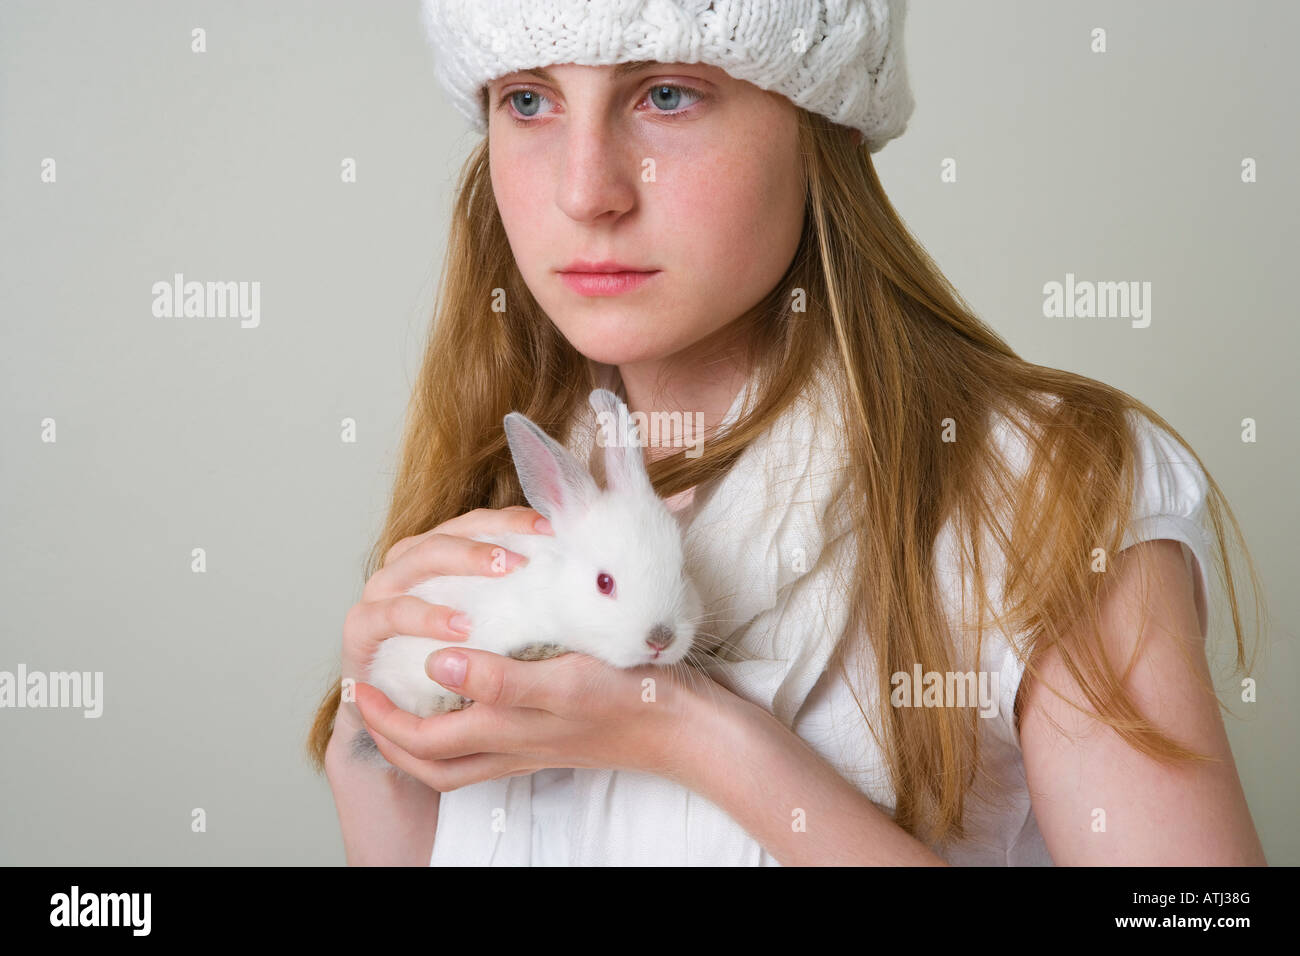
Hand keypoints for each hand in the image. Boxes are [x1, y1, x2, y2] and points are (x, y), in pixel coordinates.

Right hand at [335, 505, 552, 736]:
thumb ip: (518, 594)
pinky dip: (426, 617)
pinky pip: (391, 615)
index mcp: (436, 553)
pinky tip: (461, 627)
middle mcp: (405, 564)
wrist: (400, 715)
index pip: (475, 522)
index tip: (552, 528)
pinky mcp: (361, 628)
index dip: (512, 520)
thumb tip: (577, 569)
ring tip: (505, 575)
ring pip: (416, 562)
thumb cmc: (453, 664)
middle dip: (488, 539)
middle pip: (446, 534)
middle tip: (527, 554)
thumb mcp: (491, 625)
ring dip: (460, 565)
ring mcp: (379, 593)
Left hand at [352, 645, 711, 791]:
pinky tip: (475, 689)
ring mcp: (534, 744)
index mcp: (508, 730)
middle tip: (370, 699)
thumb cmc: (632, 696)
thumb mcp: (565, 679)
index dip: (384, 717)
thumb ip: (501, 677)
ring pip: (459, 757)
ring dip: (423, 737)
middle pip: (432, 762)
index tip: (362, 682)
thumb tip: (437, 664)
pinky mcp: (555, 733)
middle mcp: (513, 744)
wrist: (688, 726)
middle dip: (391, 737)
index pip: (423, 740)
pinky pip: (491, 742)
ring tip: (409, 700)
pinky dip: (465, 724)